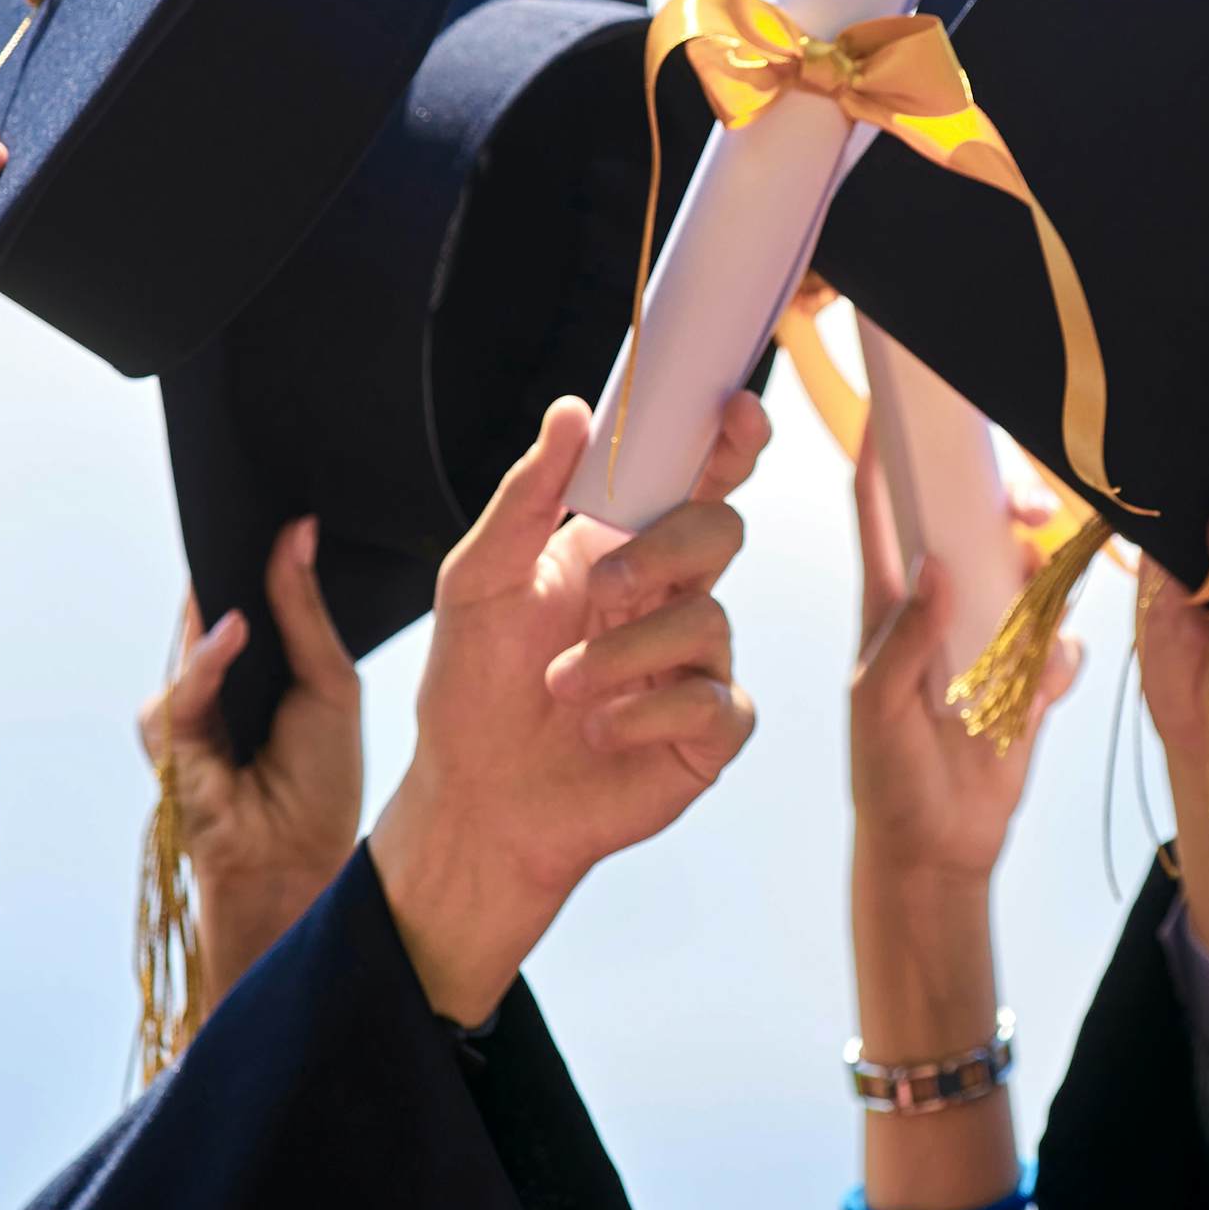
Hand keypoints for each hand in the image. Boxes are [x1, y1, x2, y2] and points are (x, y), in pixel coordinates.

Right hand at [138, 518, 367, 1018]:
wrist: (298, 860)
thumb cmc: (320, 779)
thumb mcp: (328, 682)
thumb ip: (303, 611)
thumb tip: (296, 531)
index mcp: (260, 663)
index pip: (247, 592)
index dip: (254, 547)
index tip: (272, 493)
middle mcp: (217, 680)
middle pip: (213, 604)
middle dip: (228, 557)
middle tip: (250, 500)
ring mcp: (188, 707)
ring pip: (194, 637)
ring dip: (219, 598)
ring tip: (243, 544)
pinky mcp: (170, 739)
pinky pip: (185, 687)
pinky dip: (208, 661)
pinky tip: (234, 631)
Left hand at [367, 391, 773, 1023]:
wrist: (473, 800)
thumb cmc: (474, 687)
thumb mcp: (478, 579)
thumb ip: (527, 495)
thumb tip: (571, 410)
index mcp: (625, 548)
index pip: (695, 478)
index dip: (729, 439)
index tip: (735, 409)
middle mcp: (670, 598)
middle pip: (721, 531)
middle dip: (664, 551)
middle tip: (601, 590)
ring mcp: (697, 665)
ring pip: (710, 622)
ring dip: (624, 654)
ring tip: (562, 689)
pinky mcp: (708, 734)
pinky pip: (717, 703)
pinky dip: (648, 713)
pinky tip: (599, 733)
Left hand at [848, 444, 1078, 887]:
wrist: (937, 849)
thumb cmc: (887, 776)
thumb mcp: (881, 707)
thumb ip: (906, 638)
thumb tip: (936, 566)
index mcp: (889, 600)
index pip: (880, 504)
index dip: (884, 446)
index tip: (900, 396)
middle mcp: (941, 602)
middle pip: (974, 520)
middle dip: (1007, 499)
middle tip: (1033, 506)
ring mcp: (988, 634)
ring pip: (1030, 567)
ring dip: (1045, 571)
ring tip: (1043, 590)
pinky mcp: (1030, 673)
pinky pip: (1063, 636)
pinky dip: (1062, 651)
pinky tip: (1043, 687)